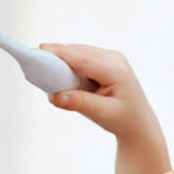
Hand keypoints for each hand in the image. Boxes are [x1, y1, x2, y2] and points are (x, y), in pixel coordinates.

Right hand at [41, 44, 161, 144]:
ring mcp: (111, 58)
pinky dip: (69, 64)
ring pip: (79, 53)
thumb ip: (80, 103)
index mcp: (116, 70)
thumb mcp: (103, 114)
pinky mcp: (105, 62)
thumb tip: (55, 96)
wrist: (139, 123)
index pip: (83, 58)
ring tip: (44, 69)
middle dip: (58, 56)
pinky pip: (82, 58)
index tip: (41, 50)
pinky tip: (59, 73)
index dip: (61, 53)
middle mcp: (114, 59)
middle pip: (79, 52)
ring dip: (63, 60)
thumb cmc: (124, 119)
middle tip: (35, 62)